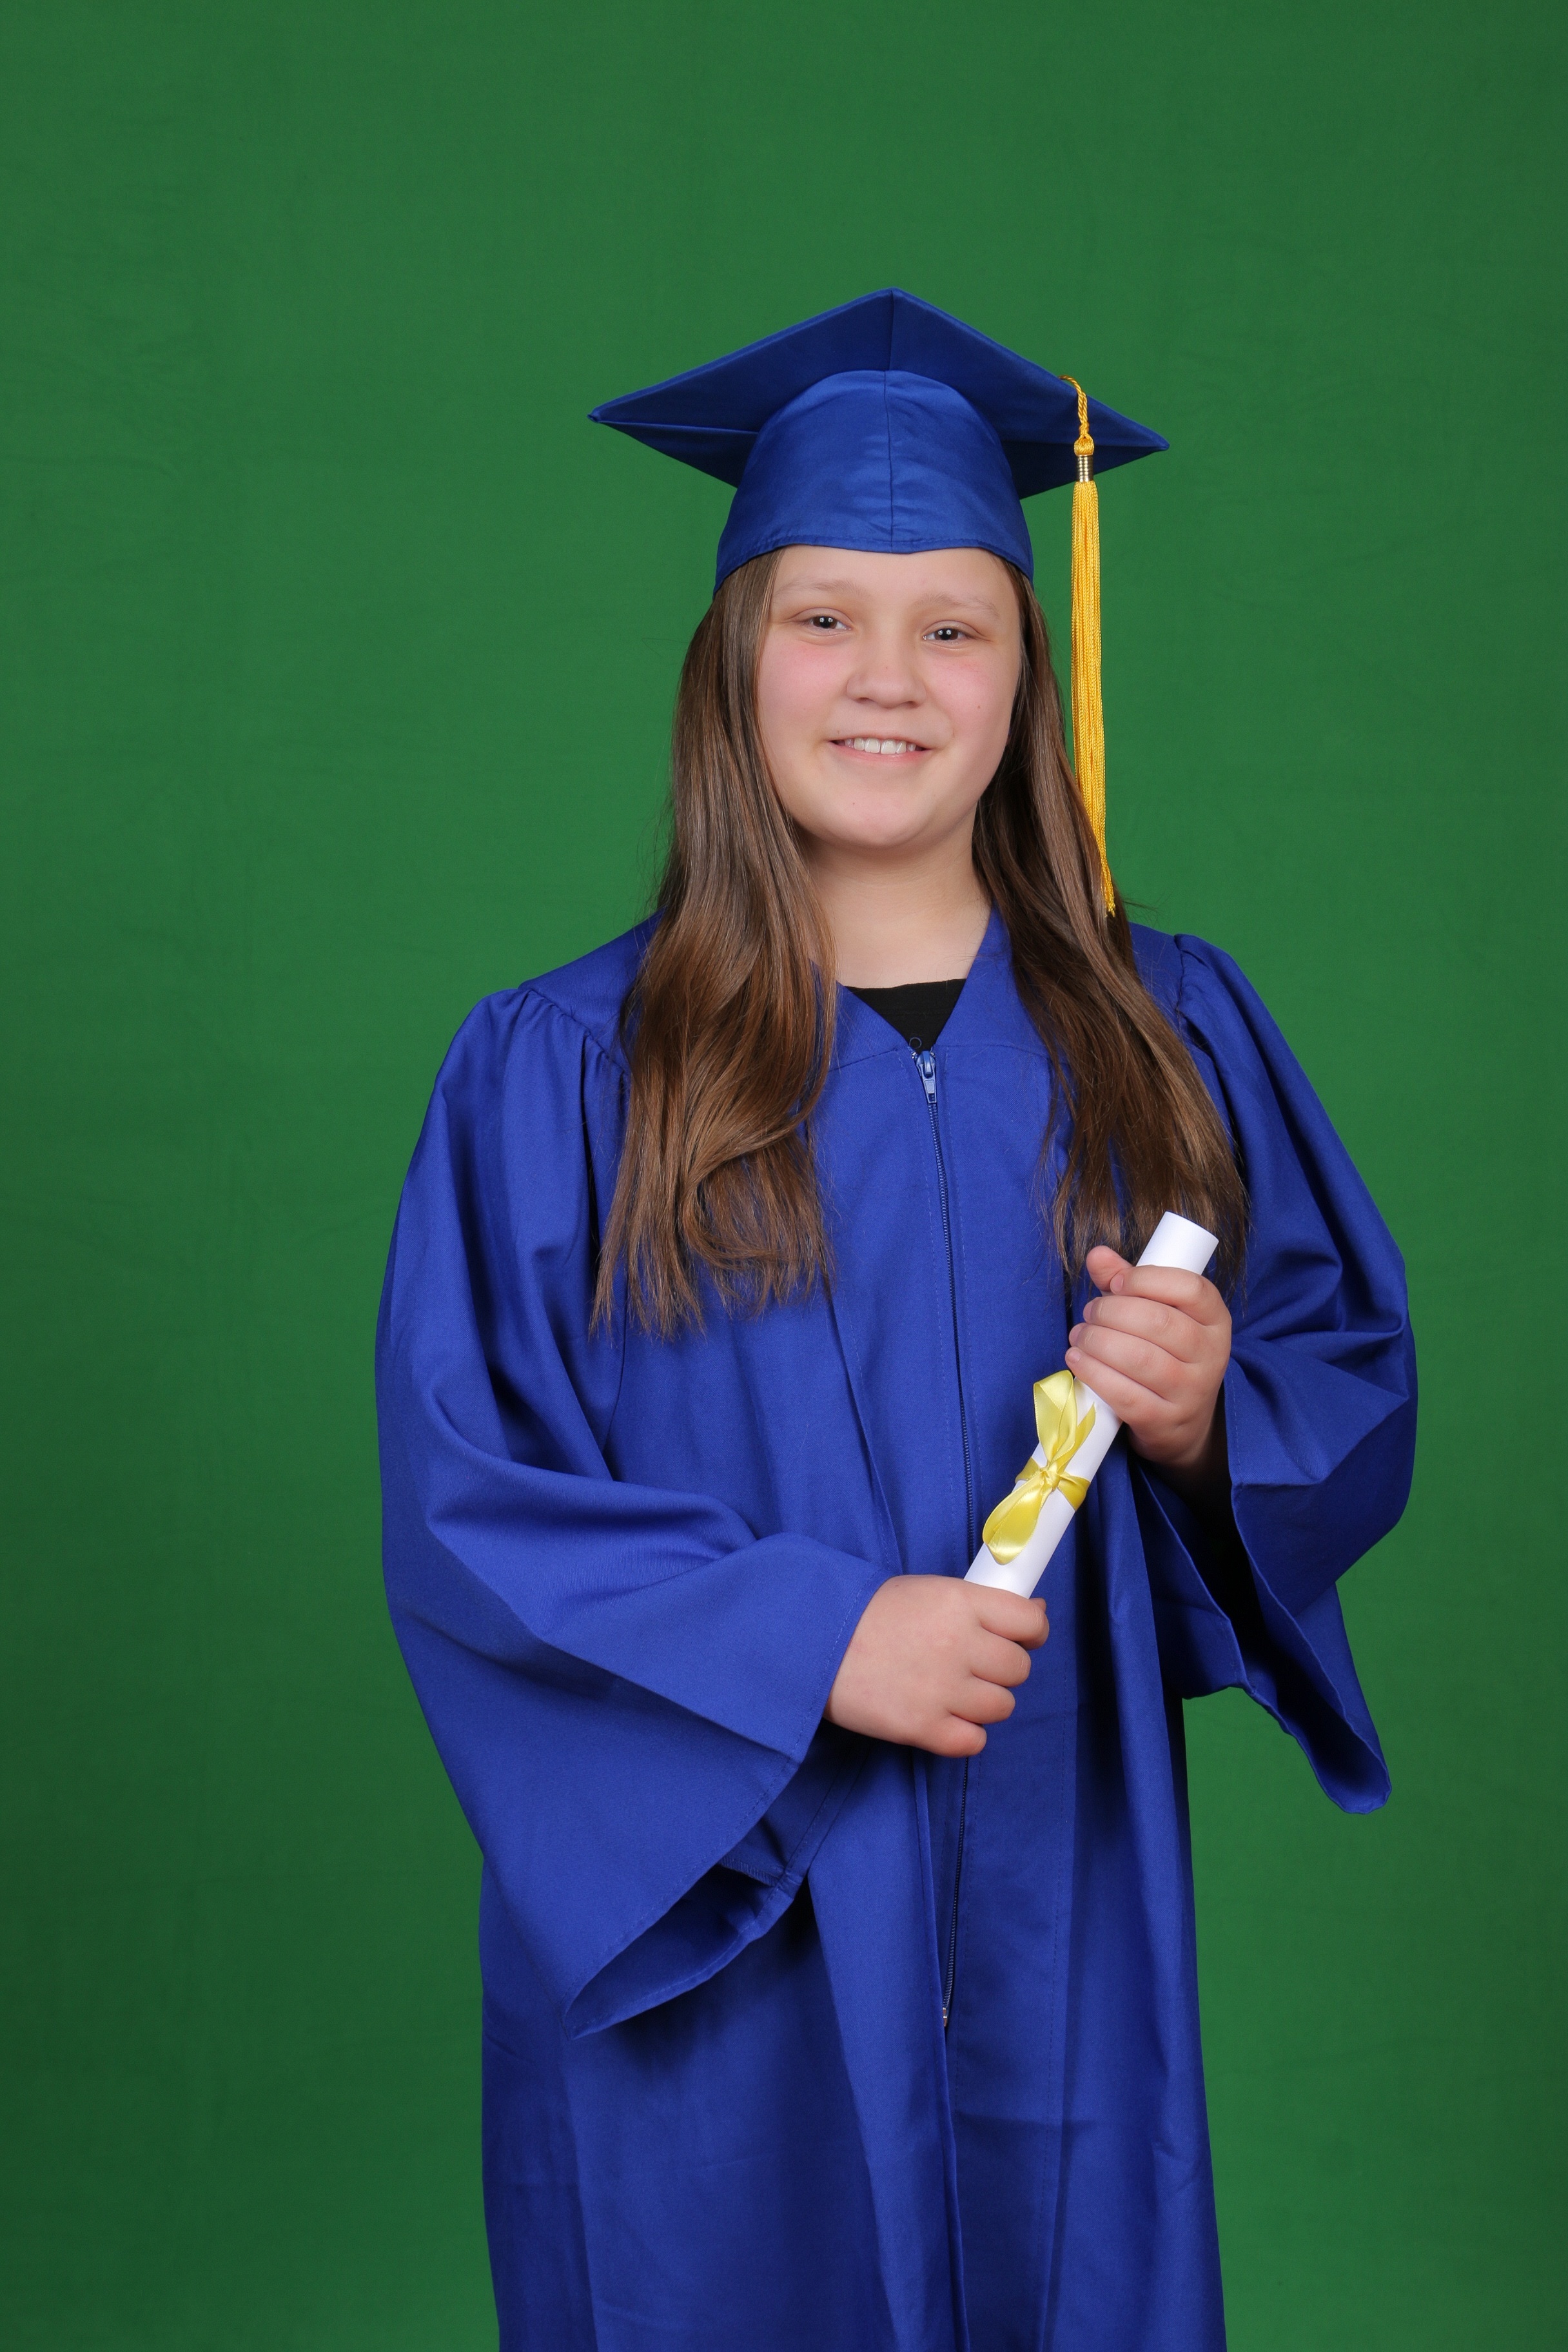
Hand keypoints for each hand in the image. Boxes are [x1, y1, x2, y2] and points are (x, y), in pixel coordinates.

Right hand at [825, 1576, 1047, 1757]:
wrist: (809, 1644)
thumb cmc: (865, 1614)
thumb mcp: (925, 1591)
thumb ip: (979, 1604)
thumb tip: (1036, 1613)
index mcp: (959, 1602)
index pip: (1030, 1622)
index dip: (1031, 1633)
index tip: (1020, 1639)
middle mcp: (958, 1644)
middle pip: (1018, 1669)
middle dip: (1000, 1670)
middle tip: (970, 1666)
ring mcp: (942, 1688)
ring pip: (1002, 1707)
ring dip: (982, 1702)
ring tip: (948, 1691)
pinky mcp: (922, 1727)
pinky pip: (974, 1741)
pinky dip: (962, 1734)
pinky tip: (939, 1717)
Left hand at [1067, 1245, 1231, 1506]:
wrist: (1183, 1423)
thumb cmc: (1165, 1354)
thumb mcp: (1157, 1313)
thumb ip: (1128, 1281)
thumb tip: (1097, 1255)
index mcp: (1215, 1319)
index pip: (1190, 1288)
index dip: (1146, 1280)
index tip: (1116, 1284)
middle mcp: (1210, 1355)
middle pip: (1157, 1322)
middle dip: (1110, 1312)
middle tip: (1090, 1314)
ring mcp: (1190, 1391)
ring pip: (1138, 1358)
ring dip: (1096, 1342)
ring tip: (1080, 1336)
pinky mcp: (1164, 1421)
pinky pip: (1124, 1395)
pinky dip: (1093, 1373)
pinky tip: (1076, 1360)